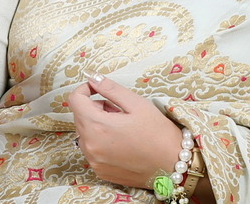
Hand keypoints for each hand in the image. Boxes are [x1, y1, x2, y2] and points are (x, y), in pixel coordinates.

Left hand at [69, 73, 182, 188]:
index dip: (85, 89)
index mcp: (97, 126)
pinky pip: (92, 149)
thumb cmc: (159, 134)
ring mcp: (94, 161)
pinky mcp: (100, 171)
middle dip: (95, 108)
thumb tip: (93, 77)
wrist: (174, 166)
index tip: (97, 88)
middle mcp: (90, 146)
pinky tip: (121, 142)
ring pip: (85, 133)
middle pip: (80, 116)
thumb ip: (110, 88)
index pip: (74, 100)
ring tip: (121, 126)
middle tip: (118, 110)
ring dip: (97, 125)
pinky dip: (100, 141)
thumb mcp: (136, 103)